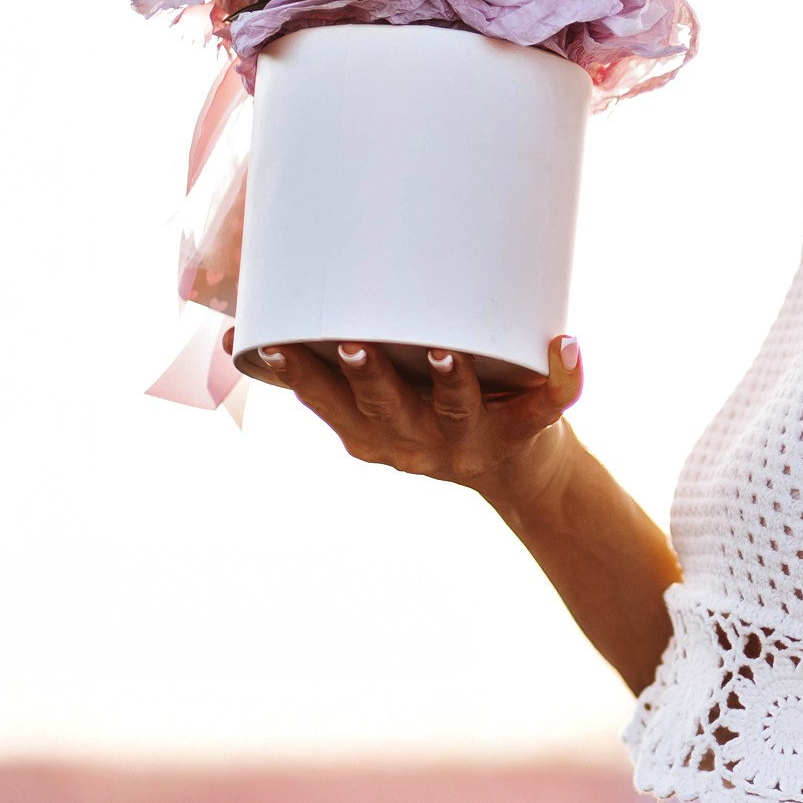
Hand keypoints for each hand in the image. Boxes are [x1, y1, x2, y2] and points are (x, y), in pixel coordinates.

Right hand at [225, 329, 582, 493]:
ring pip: (457, 409)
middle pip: (386, 410)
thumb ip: (330, 369)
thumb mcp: (378, 401)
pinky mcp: (527, 429)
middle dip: (366, 377)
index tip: (269, 343)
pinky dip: (563, 377)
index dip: (298, 377)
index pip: (327, 405)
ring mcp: (471, 438)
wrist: (519, 467)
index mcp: (374, 433)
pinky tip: (567, 345)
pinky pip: (549, 404)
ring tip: (443, 351)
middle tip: (351, 341)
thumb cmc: (433, 409)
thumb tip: (236, 335)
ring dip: (448, 381)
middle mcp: (417, 441)